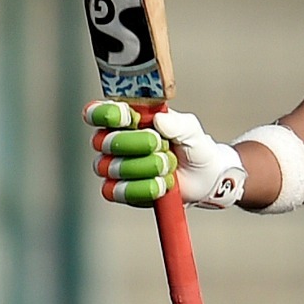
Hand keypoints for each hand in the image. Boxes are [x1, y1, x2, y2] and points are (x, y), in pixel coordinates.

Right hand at [83, 101, 246, 208]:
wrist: (204, 177)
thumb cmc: (193, 147)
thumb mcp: (190, 129)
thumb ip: (176, 122)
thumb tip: (159, 119)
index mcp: (128, 119)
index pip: (99, 112)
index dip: (107, 113)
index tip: (128, 117)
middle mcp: (115, 142)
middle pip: (104, 141)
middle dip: (136, 143)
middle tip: (159, 144)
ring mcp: (116, 167)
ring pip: (111, 167)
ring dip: (144, 167)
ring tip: (167, 165)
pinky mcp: (122, 191)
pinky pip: (116, 191)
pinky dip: (143, 188)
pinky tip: (161, 183)